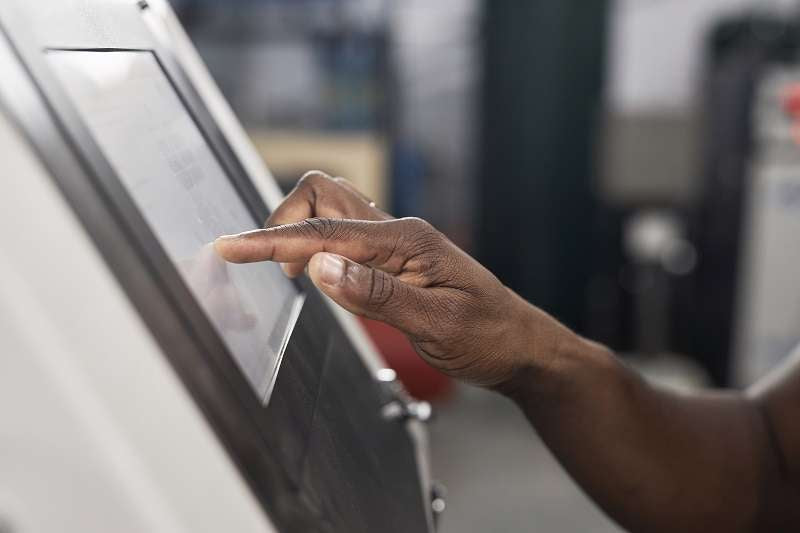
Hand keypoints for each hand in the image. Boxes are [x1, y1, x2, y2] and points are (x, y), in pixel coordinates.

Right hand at [215, 171, 568, 387]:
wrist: (519, 346)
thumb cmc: (488, 336)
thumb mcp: (436, 324)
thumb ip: (376, 294)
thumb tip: (321, 266)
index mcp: (407, 241)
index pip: (324, 233)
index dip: (272, 240)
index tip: (231, 247)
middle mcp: (398, 232)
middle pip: (322, 196)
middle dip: (284, 223)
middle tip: (273, 270)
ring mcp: (395, 243)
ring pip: (330, 210)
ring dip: (299, 231)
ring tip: (289, 273)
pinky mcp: (394, 259)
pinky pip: (345, 234)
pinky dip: (318, 245)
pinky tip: (318, 273)